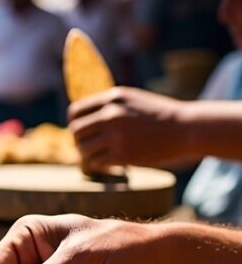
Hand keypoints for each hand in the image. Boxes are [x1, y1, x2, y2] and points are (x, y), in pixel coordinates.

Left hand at [68, 87, 189, 169]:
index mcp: (113, 98)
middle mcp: (111, 114)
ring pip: (82, 149)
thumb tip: (80, 118)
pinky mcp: (123, 154)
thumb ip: (108, 105)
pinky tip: (107, 165)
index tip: (82, 132)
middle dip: (79, 141)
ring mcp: (116, 134)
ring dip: (87, 156)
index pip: (75, 112)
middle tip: (88, 147)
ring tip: (97, 157)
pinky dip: (98, 166)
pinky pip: (96, 163)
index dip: (75, 124)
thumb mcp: (132, 99)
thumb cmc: (160, 116)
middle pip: (75, 131)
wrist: (188, 128)